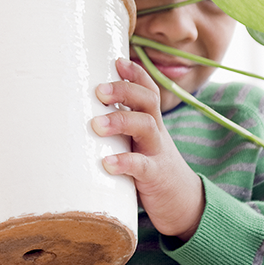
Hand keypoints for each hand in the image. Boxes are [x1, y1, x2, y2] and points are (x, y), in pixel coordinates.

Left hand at [92, 58, 203, 242]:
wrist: (183, 204)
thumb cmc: (150, 167)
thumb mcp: (139, 143)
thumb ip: (120, 127)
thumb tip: (80, 110)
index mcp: (151, 122)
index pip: (148, 90)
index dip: (136, 73)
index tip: (117, 60)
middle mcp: (156, 132)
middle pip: (147, 100)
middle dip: (124, 90)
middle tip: (98, 91)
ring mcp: (157, 153)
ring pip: (146, 126)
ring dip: (120, 121)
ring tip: (96, 125)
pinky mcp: (155, 177)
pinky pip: (143, 166)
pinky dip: (125, 162)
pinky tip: (107, 163)